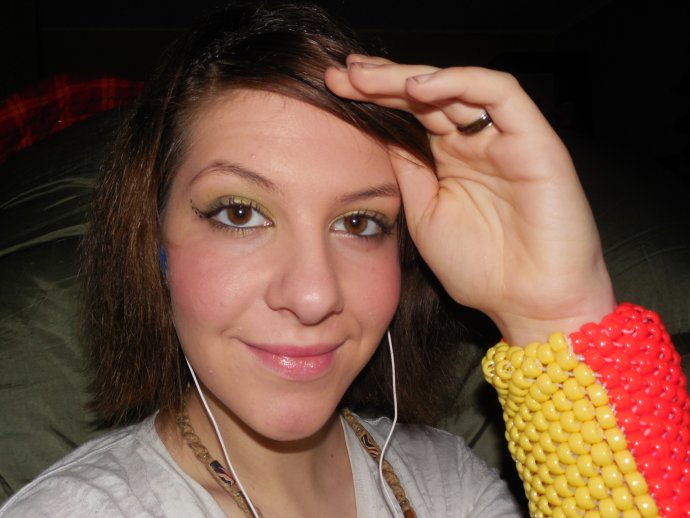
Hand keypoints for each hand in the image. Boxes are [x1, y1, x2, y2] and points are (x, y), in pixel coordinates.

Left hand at [325, 55, 615, 343]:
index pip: (411, 115)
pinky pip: (500, 93)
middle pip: (429, 95)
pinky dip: (459, 83)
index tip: (332, 89)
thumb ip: (408, 172)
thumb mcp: (425, 215)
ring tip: (367, 77)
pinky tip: (418, 89)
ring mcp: (506, 138)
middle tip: (343, 73)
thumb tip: (378, 134)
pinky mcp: (535, 139)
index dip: (373, 98)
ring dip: (410, 77)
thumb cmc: (482, 270)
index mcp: (451, 161)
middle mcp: (477, 143)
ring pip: (458, 85)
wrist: (530, 306)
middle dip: (383, 80)